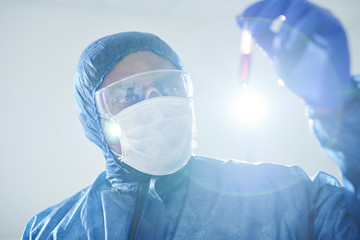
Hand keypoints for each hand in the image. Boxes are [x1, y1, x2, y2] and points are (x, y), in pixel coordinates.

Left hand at [237, 0, 352, 109]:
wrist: (315, 94)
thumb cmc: (297, 72)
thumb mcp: (273, 51)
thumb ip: (260, 35)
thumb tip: (238, 19)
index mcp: (294, 17)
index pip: (274, 2)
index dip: (256, 8)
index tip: (241, 20)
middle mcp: (308, 14)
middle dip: (264, 13)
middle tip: (252, 32)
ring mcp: (322, 19)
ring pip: (298, 5)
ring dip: (281, 27)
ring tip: (278, 49)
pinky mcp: (333, 28)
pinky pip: (313, 18)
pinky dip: (296, 32)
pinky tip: (288, 48)